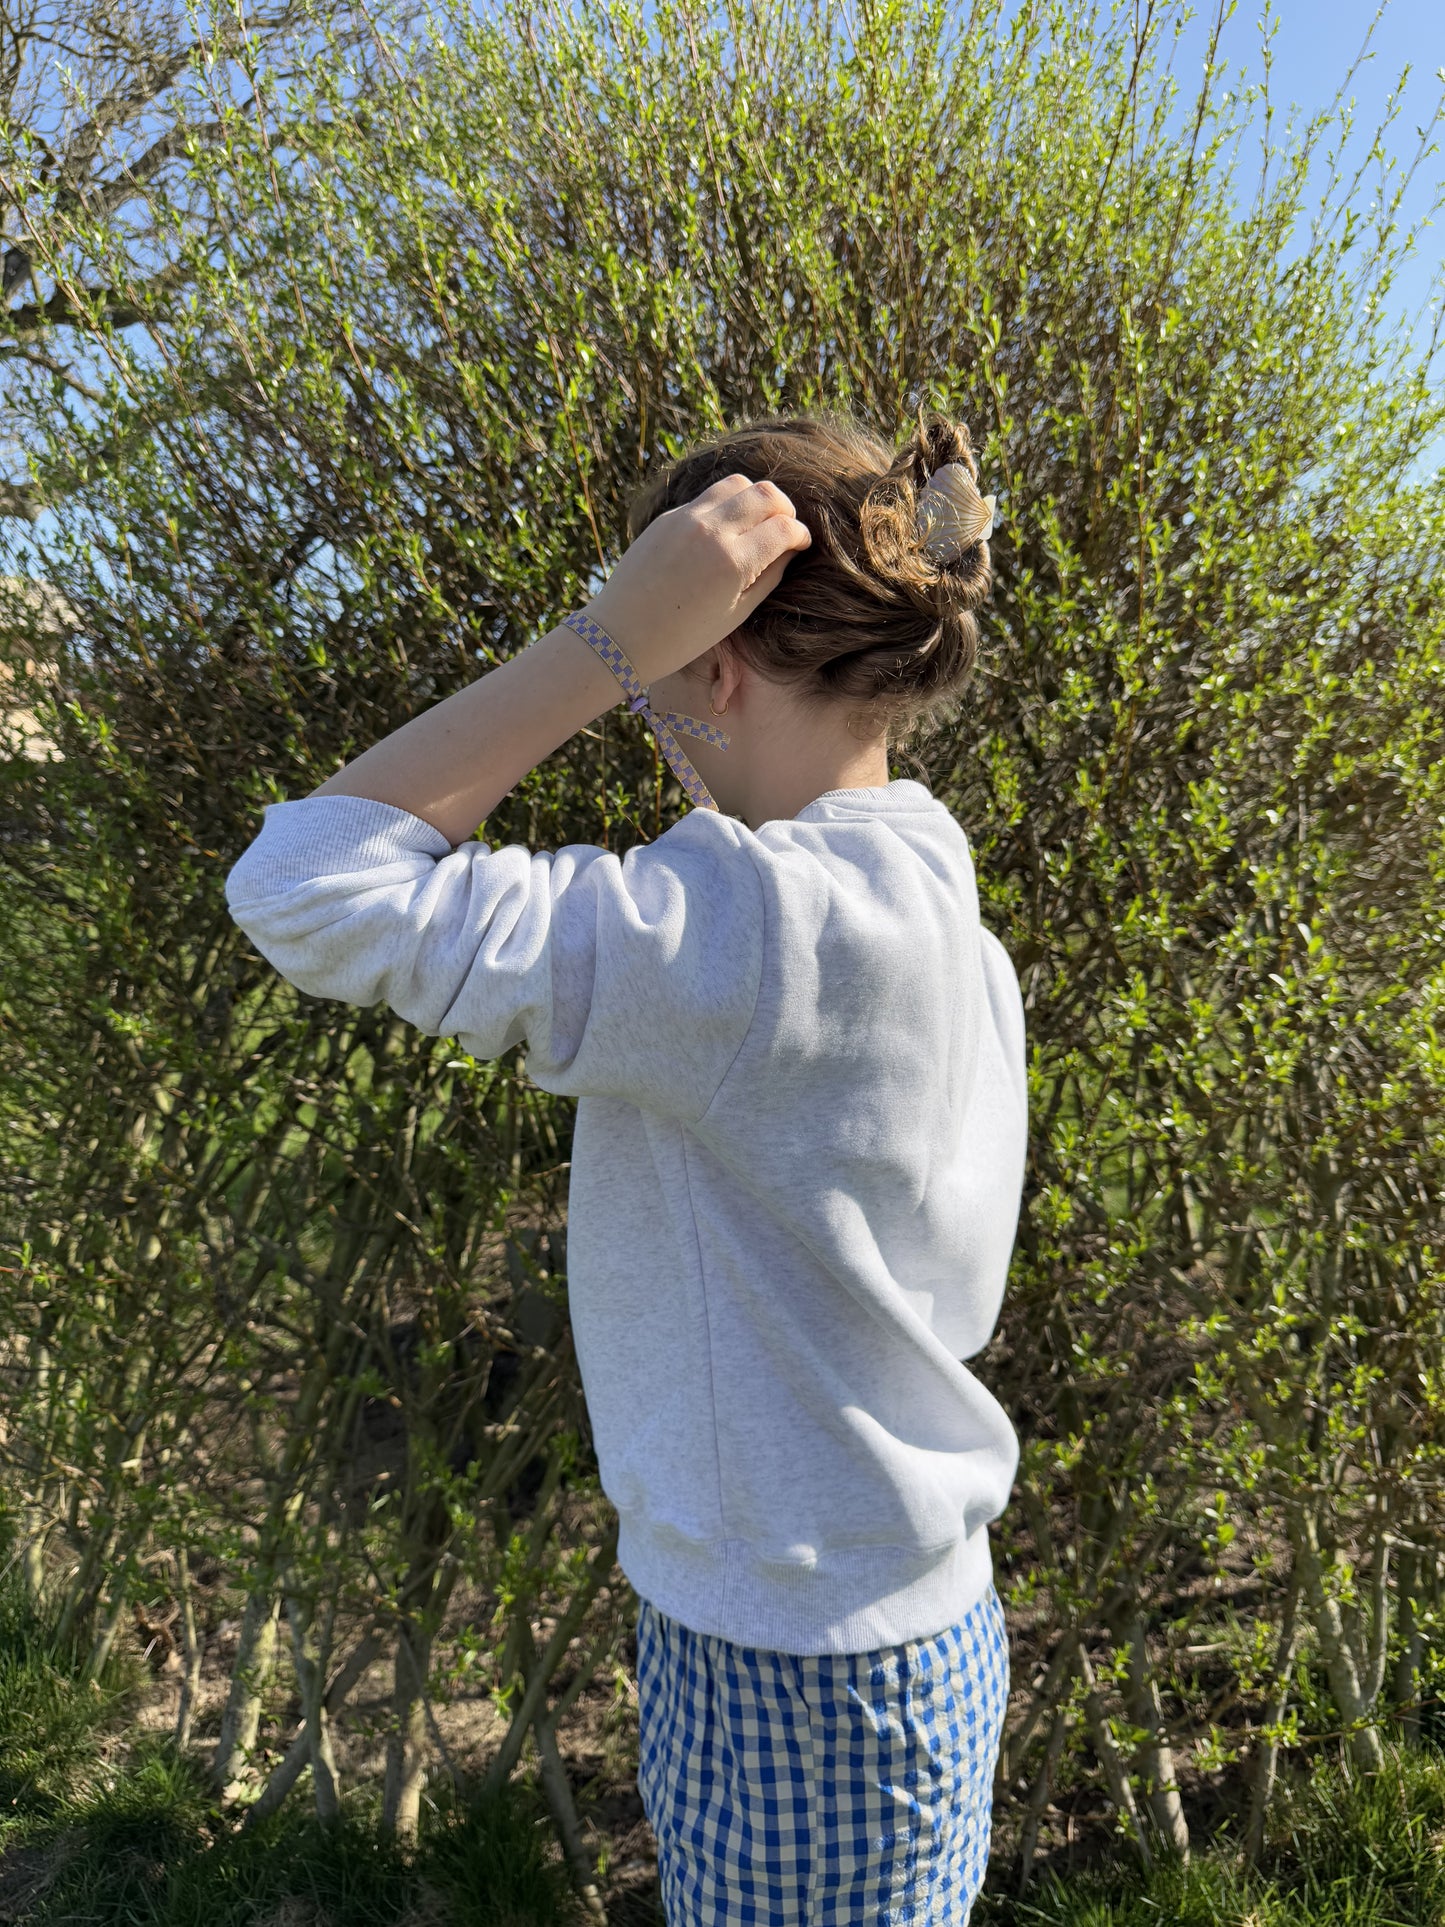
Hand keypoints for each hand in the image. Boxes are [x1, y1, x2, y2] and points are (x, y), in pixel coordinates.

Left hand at [580, 475, 811, 684]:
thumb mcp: (736, 615)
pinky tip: (726, 527)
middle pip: (766, 494)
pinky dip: (726, 504)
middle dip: (784, 508)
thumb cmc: (682, 637)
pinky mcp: (667, 517)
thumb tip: (789, 550)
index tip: (801, 544)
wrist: (621, 634)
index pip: (785, 528)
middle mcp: (712, 531)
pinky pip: (708, 496)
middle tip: (785, 527)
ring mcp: (686, 518)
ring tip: (756, 520)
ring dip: (755, 497)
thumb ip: (769, 577)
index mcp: (733, 562)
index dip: (801, 534)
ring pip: (736, 483)